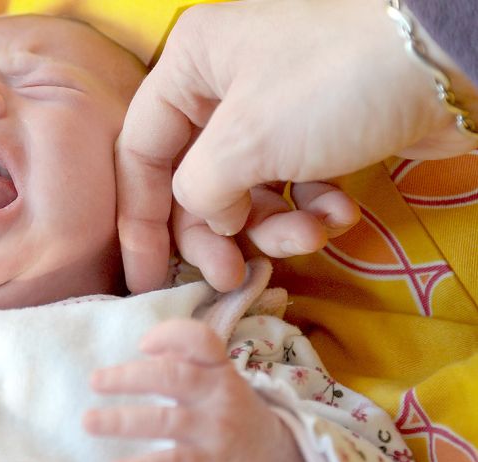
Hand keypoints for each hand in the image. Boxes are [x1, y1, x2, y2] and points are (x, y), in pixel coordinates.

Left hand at [84, 319, 306, 461]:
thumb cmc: (231, 413)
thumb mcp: (217, 381)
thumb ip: (185, 363)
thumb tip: (143, 348)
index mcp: (219, 368)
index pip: (200, 340)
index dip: (170, 336)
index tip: (142, 345)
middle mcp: (218, 394)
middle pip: (172, 377)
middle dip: (129, 377)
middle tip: (95, 381)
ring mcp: (215, 429)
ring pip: (164, 420)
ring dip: (122, 421)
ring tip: (88, 421)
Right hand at [117, 0, 477, 292]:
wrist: (448, 60)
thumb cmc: (330, 86)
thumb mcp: (245, 139)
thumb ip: (199, 191)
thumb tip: (208, 220)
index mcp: (188, 69)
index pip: (141, 154)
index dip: (139, 221)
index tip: (146, 278)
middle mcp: (222, 86)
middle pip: (194, 182)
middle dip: (218, 233)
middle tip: (232, 277)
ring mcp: (273, 109)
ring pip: (246, 191)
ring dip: (274, 226)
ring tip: (311, 236)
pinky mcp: (319, 131)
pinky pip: (292, 184)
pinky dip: (312, 208)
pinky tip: (340, 214)